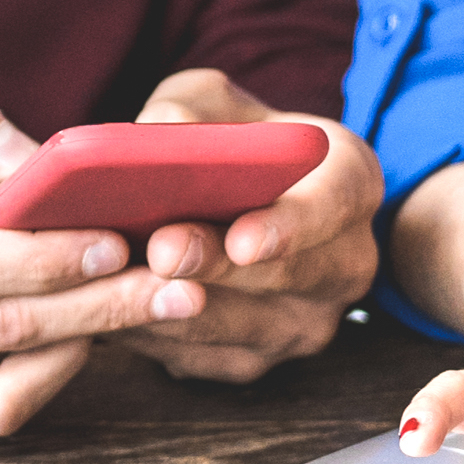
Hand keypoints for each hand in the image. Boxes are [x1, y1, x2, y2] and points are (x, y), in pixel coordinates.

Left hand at [109, 70, 379, 384]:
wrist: (231, 198)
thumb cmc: (225, 141)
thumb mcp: (208, 103)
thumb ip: (185, 110)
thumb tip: (154, 137)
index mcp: (350, 183)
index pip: (334, 206)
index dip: (291, 227)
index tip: (244, 239)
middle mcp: (346, 261)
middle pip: (292, 276)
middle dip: (221, 268)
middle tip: (163, 252)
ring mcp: (309, 319)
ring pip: (246, 329)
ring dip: (180, 309)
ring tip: (122, 282)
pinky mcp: (260, 358)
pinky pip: (207, 359)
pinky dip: (158, 337)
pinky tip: (113, 308)